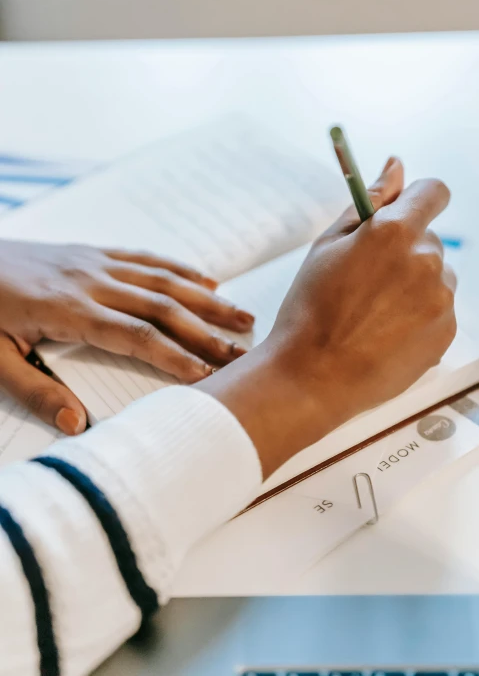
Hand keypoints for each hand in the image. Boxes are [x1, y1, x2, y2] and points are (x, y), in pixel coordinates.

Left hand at [0, 243, 253, 434]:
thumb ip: (34, 391)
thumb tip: (77, 425)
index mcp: (68, 310)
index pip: (136, 337)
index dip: (175, 356)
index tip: (208, 376)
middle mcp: (91, 281)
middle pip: (162, 307)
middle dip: (207, 330)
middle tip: (243, 350)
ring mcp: (94, 262)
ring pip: (162, 279)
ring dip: (206, 297)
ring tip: (242, 314)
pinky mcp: (93, 252)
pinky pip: (145, 257)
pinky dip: (179, 268)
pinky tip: (206, 279)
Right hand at [199, 158, 456, 476]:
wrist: (313, 376)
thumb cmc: (311, 308)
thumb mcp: (328, 244)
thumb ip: (369, 200)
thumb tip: (395, 165)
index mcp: (396, 231)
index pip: (433, 192)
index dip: (416, 199)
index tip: (403, 213)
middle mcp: (427, 261)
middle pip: (429, 239)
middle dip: (404, 251)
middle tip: (366, 281)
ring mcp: (441, 299)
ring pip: (435, 276)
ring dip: (413, 285)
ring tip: (373, 313)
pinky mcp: (447, 332)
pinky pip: (439, 310)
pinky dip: (419, 316)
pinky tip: (385, 332)